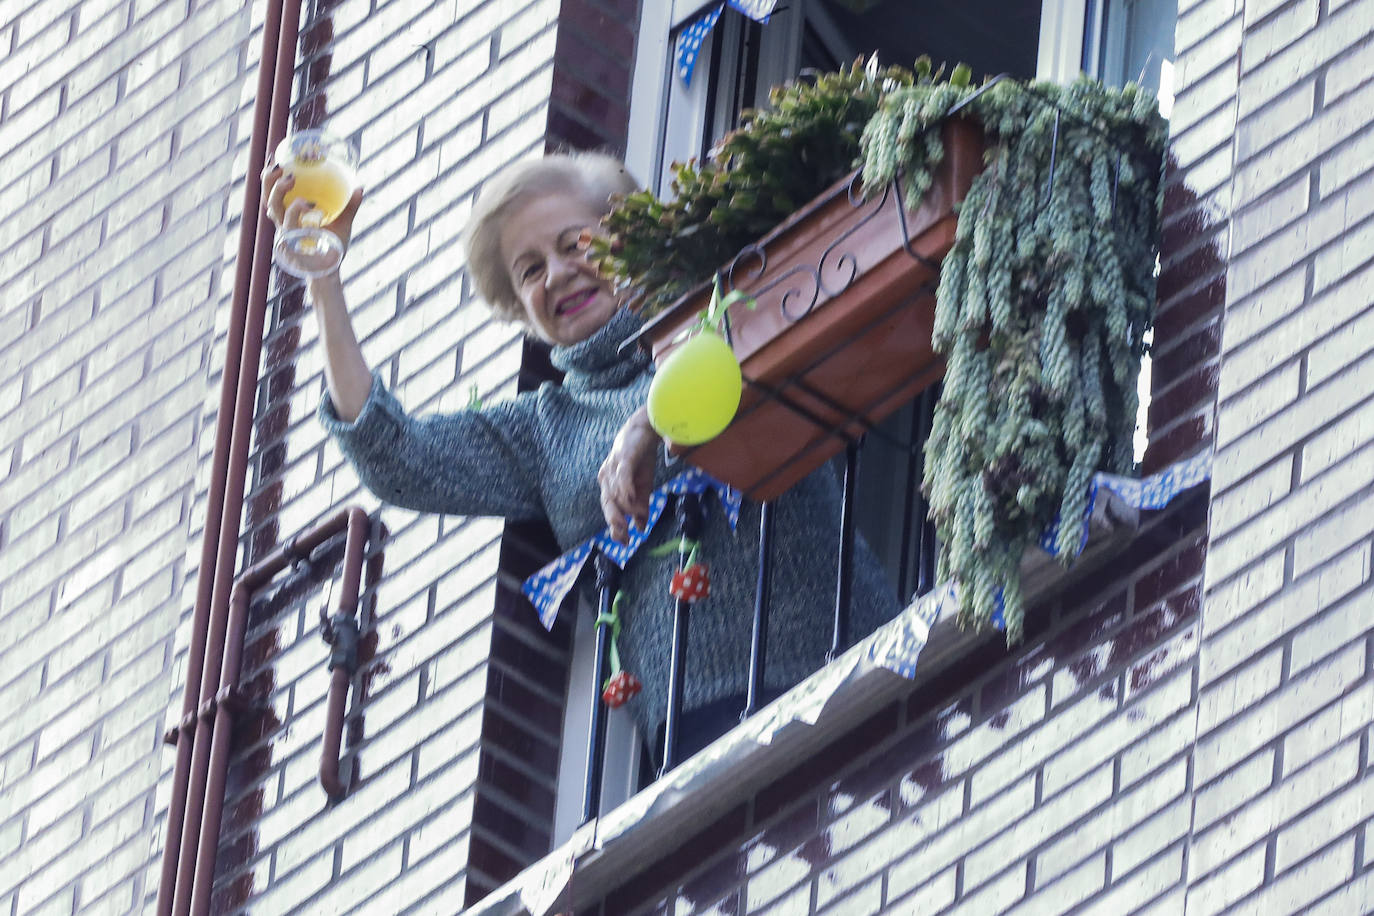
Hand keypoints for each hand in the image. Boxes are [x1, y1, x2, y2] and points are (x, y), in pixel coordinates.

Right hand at [261, 163, 364, 254]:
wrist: (331, 272)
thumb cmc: (332, 248)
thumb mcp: (343, 223)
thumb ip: (350, 206)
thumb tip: (360, 187)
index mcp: (290, 215)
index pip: (274, 192)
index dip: (270, 175)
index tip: (274, 157)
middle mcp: (284, 223)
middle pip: (267, 197)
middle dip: (269, 179)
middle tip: (280, 166)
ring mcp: (285, 233)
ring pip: (273, 208)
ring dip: (279, 191)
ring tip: (291, 179)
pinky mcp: (289, 244)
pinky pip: (289, 224)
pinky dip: (297, 210)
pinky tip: (311, 205)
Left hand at [598, 407, 659, 543]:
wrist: (646, 429)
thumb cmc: (642, 458)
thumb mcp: (644, 486)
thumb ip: (642, 506)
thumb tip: (641, 528)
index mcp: (609, 485)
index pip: (609, 509)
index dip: (615, 526)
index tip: (624, 542)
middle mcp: (607, 477)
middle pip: (608, 503)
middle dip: (615, 522)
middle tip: (625, 537)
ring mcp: (614, 467)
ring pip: (617, 493)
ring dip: (628, 507)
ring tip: (639, 515)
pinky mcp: (624, 458)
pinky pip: (622, 476)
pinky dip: (625, 489)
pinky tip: (630, 500)